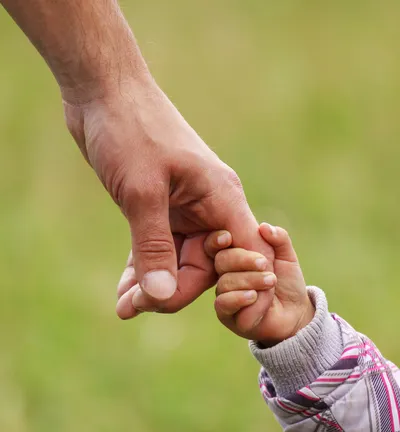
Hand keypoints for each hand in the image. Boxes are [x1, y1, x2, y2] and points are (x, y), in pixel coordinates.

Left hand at [63, 78, 273, 317]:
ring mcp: (184, 210)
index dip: (237, 288)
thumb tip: (162, 298)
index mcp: (221, 199)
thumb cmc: (130, 129)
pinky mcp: (159, 210)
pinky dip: (142, 270)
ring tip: (123, 306)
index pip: (244, 256)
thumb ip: (154, 247)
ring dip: (153, 286)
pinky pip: (157, 250)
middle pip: (206, 267)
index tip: (217, 316)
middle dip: (173, 292)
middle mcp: (209, 208)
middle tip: (134, 308)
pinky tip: (122, 291)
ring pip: (178, 263)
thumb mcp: (142, 192)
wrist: (102, 91)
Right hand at [205, 223, 314, 344]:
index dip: (217, 240)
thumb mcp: (286, 256)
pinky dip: (240, 298)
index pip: (217, 244)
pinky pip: (224, 304)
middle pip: (221, 261)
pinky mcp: (227, 316)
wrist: (295, 312)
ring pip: (225, 283)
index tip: (229, 237)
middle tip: (265, 264)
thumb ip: (279, 239)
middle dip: (244, 260)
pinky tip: (254, 296)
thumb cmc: (287, 283)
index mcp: (233, 258)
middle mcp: (224, 276)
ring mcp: (224, 296)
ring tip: (270, 282)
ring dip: (250, 281)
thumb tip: (264, 227)